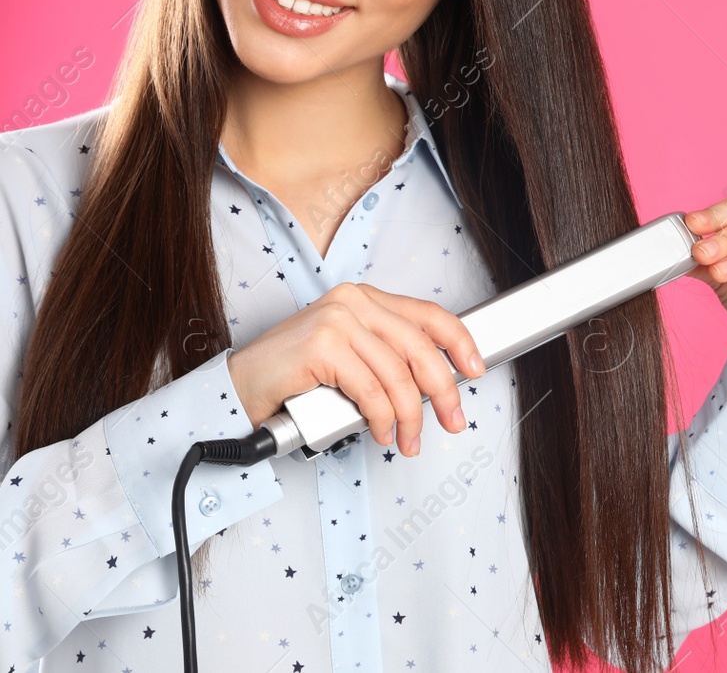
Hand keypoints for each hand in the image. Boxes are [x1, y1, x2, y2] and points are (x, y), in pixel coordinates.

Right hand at [225, 282, 485, 456]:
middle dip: (443, 391)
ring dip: (409, 416)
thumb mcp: (351, 357)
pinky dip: (381, 418)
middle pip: (420, 348)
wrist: (239, 387)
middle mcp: (354, 301)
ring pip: (397, 376)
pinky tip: (380, 431)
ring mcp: (337, 320)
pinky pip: (370, 391)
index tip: (475, 369)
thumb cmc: (295, 377)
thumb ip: (388, 357)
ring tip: (409, 440)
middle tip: (453, 420)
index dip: (459, 343)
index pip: (429, 315)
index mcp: (365, 298)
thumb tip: (437, 383)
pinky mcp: (322, 345)